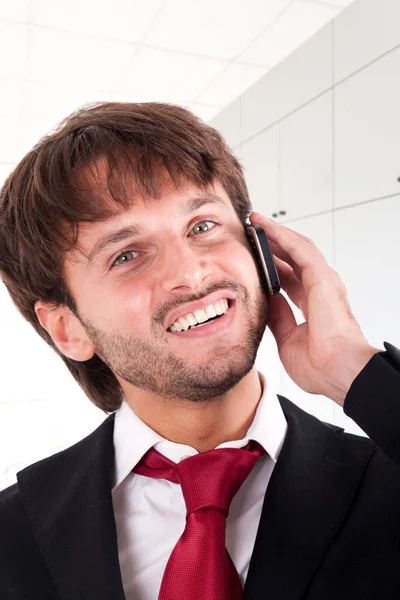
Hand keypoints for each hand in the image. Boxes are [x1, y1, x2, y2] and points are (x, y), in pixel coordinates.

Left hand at [249, 212, 381, 405]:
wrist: (337, 372)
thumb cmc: (320, 366)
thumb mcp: (287, 339)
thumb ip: (277, 318)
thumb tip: (265, 301)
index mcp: (313, 307)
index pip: (289, 278)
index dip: (270, 266)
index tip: (250, 258)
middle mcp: (319, 291)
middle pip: (292, 259)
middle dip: (271, 245)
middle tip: (249, 233)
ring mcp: (323, 282)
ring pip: (296, 248)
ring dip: (275, 234)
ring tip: (254, 222)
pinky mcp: (322, 277)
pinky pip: (299, 248)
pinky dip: (281, 235)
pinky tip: (264, 226)